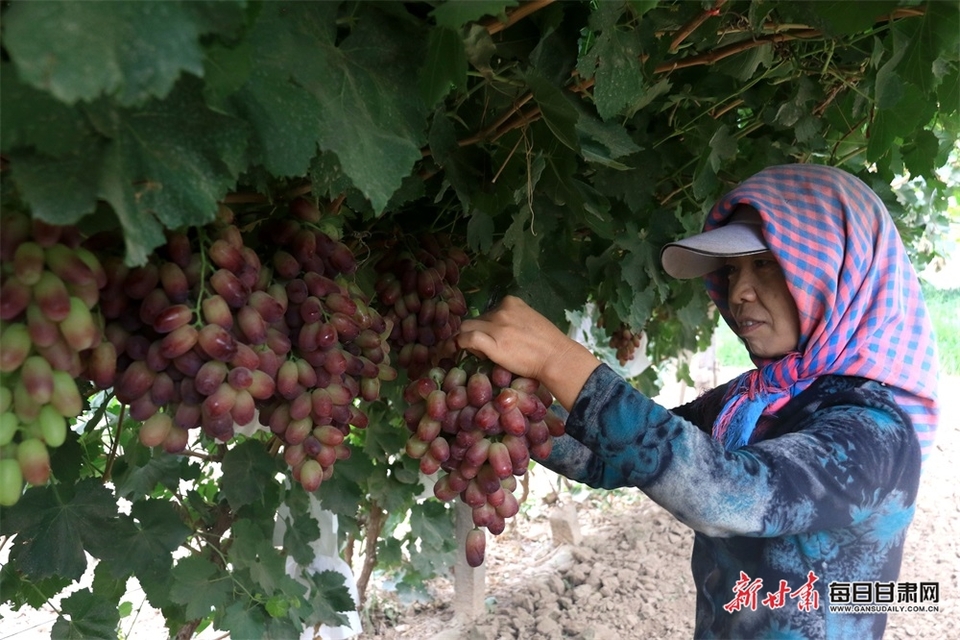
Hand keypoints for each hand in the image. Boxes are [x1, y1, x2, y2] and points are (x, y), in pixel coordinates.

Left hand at [455, 296, 600, 409]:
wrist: (557, 357)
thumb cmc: (548, 344)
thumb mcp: (529, 321)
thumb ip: (512, 320)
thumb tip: (498, 331)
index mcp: (511, 302)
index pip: (487, 312)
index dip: (487, 327)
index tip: (493, 339)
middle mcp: (502, 311)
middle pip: (476, 320)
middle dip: (477, 333)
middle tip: (484, 350)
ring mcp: (496, 326)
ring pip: (467, 328)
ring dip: (467, 340)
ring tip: (478, 354)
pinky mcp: (492, 344)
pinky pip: (466, 339)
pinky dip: (460, 344)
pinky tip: (464, 353)